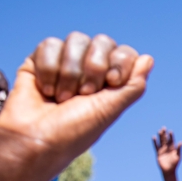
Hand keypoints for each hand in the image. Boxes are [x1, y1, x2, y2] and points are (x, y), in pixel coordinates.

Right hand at [0, 32, 153, 180]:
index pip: (124, 53)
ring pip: (76, 39)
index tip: (111, 82)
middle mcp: (88, 71)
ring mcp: (64, 64)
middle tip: (84, 93)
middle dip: (94, 67)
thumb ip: (133, 85)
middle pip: (103, 41)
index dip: (120, 62)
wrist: (33, 141)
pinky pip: (50, 44)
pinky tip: (45, 90)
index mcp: (109, 83)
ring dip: (70, 71)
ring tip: (61, 97)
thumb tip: (148, 59)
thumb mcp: (110, 110)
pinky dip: (48, 68)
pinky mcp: (38, 61)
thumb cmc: (73, 132)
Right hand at [152, 127, 181, 174]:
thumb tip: (181, 142)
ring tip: (159, 131)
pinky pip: (156, 146)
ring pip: (161, 142)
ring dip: (160, 136)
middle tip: (164, 127)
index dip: (171, 136)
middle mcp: (167, 148)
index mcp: (173, 148)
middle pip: (165, 139)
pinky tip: (154, 137)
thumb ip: (179, 149)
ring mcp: (162, 150)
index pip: (171, 140)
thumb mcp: (178, 156)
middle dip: (164, 134)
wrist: (169, 170)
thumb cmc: (175, 164)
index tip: (170, 131)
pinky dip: (155, 142)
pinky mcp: (158, 153)